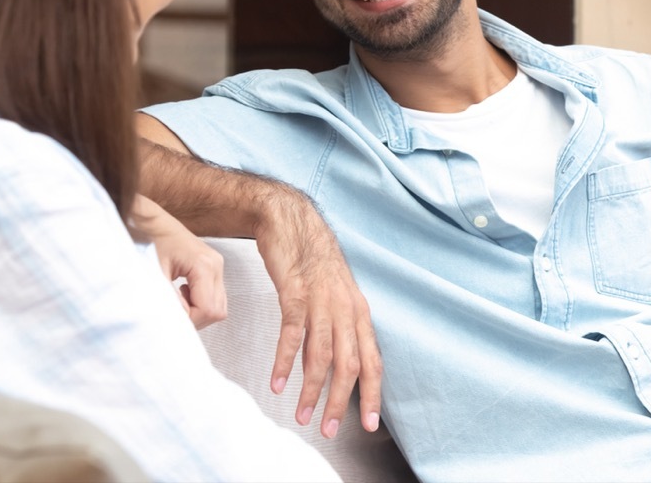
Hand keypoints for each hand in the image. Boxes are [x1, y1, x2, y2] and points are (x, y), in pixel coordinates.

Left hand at [130, 194, 226, 328]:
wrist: (146, 219)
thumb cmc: (146, 239)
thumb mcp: (153, 274)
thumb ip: (168, 301)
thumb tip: (176, 324)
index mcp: (204, 265)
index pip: (209, 310)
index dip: (190, 321)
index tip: (171, 316)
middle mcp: (216, 265)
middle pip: (218, 311)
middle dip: (195, 318)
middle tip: (173, 310)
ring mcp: (217, 265)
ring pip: (218, 306)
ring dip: (197, 311)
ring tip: (177, 299)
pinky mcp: (212, 267)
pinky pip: (214, 296)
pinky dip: (199, 302)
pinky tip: (182, 292)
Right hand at [253, 191, 382, 439]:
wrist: (290, 220)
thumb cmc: (312, 259)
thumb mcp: (335, 294)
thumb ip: (338, 326)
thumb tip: (335, 364)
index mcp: (359, 311)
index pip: (372, 361)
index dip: (372, 394)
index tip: (370, 423)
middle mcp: (345, 309)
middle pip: (349, 365)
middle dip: (341, 402)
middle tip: (329, 429)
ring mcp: (321, 301)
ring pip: (321, 355)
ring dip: (312, 390)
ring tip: (302, 415)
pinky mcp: (295, 293)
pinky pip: (292, 334)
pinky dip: (284, 361)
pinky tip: (277, 383)